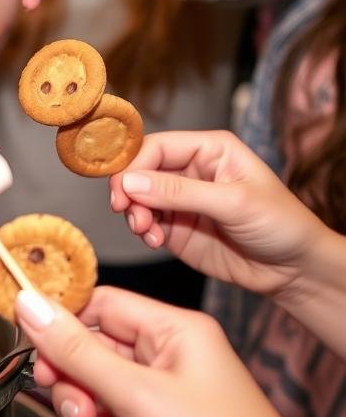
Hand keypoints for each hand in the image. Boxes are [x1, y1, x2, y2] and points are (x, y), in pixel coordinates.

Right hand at [16, 286, 344, 416]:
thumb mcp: (138, 393)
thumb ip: (76, 351)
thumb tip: (29, 305)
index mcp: (169, 332)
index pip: (96, 306)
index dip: (60, 326)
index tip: (36, 350)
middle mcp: (158, 365)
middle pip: (82, 363)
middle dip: (79, 399)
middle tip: (87, 414)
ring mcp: (150, 407)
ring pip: (86, 411)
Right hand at [109, 130, 331, 296]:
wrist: (294, 270)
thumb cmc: (280, 224)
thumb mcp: (232, 203)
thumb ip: (180, 192)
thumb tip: (131, 182)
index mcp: (209, 149)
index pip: (157, 147)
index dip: (134, 165)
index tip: (122, 191)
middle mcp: (190, 170)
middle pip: (140, 171)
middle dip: (129, 192)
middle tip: (127, 213)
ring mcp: (180, 200)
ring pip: (138, 198)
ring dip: (135, 215)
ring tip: (148, 233)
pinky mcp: (176, 227)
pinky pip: (145, 223)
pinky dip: (143, 232)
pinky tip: (156, 242)